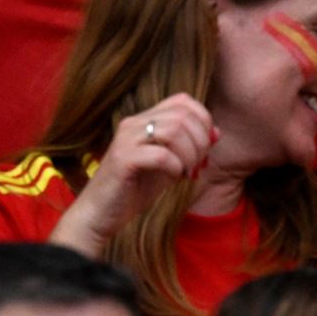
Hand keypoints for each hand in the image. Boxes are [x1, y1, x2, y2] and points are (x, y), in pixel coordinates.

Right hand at [48, 93, 213, 257]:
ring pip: (173, 130)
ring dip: (189, 154)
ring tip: (186, 172)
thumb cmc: (133, 190)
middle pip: (182, 115)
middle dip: (200, 141)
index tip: (206, 147)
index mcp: (143, 120)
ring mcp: (126, 139)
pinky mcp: (123, 159)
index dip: (203, 120)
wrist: (99, 214)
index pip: (182, 100)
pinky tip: (174, 178)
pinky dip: (175, 167)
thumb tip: (217, 132)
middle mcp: (133, 123)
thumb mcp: (168, 166)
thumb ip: (188, 148)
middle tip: (197, 165)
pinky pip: (161, 155)